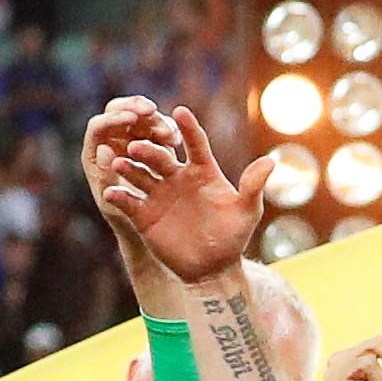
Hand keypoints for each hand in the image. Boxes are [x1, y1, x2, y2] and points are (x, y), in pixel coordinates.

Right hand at [86, 96, 257, 289]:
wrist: (213, 268)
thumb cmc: (233, 237)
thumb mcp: (246, 212)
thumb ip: (253, 187)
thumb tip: (270, 162)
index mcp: (202, 170)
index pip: (195, 143)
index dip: (188, 128)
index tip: (179, 112)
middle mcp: (177, 177)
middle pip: (160, 157)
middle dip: (149, 150)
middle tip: (138, 145)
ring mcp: (158, 194)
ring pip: (140, 175)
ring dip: (128, 167)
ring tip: (119, 161)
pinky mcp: (144, 214)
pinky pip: (129, 201)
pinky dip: (119, 196)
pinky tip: (111, 193)